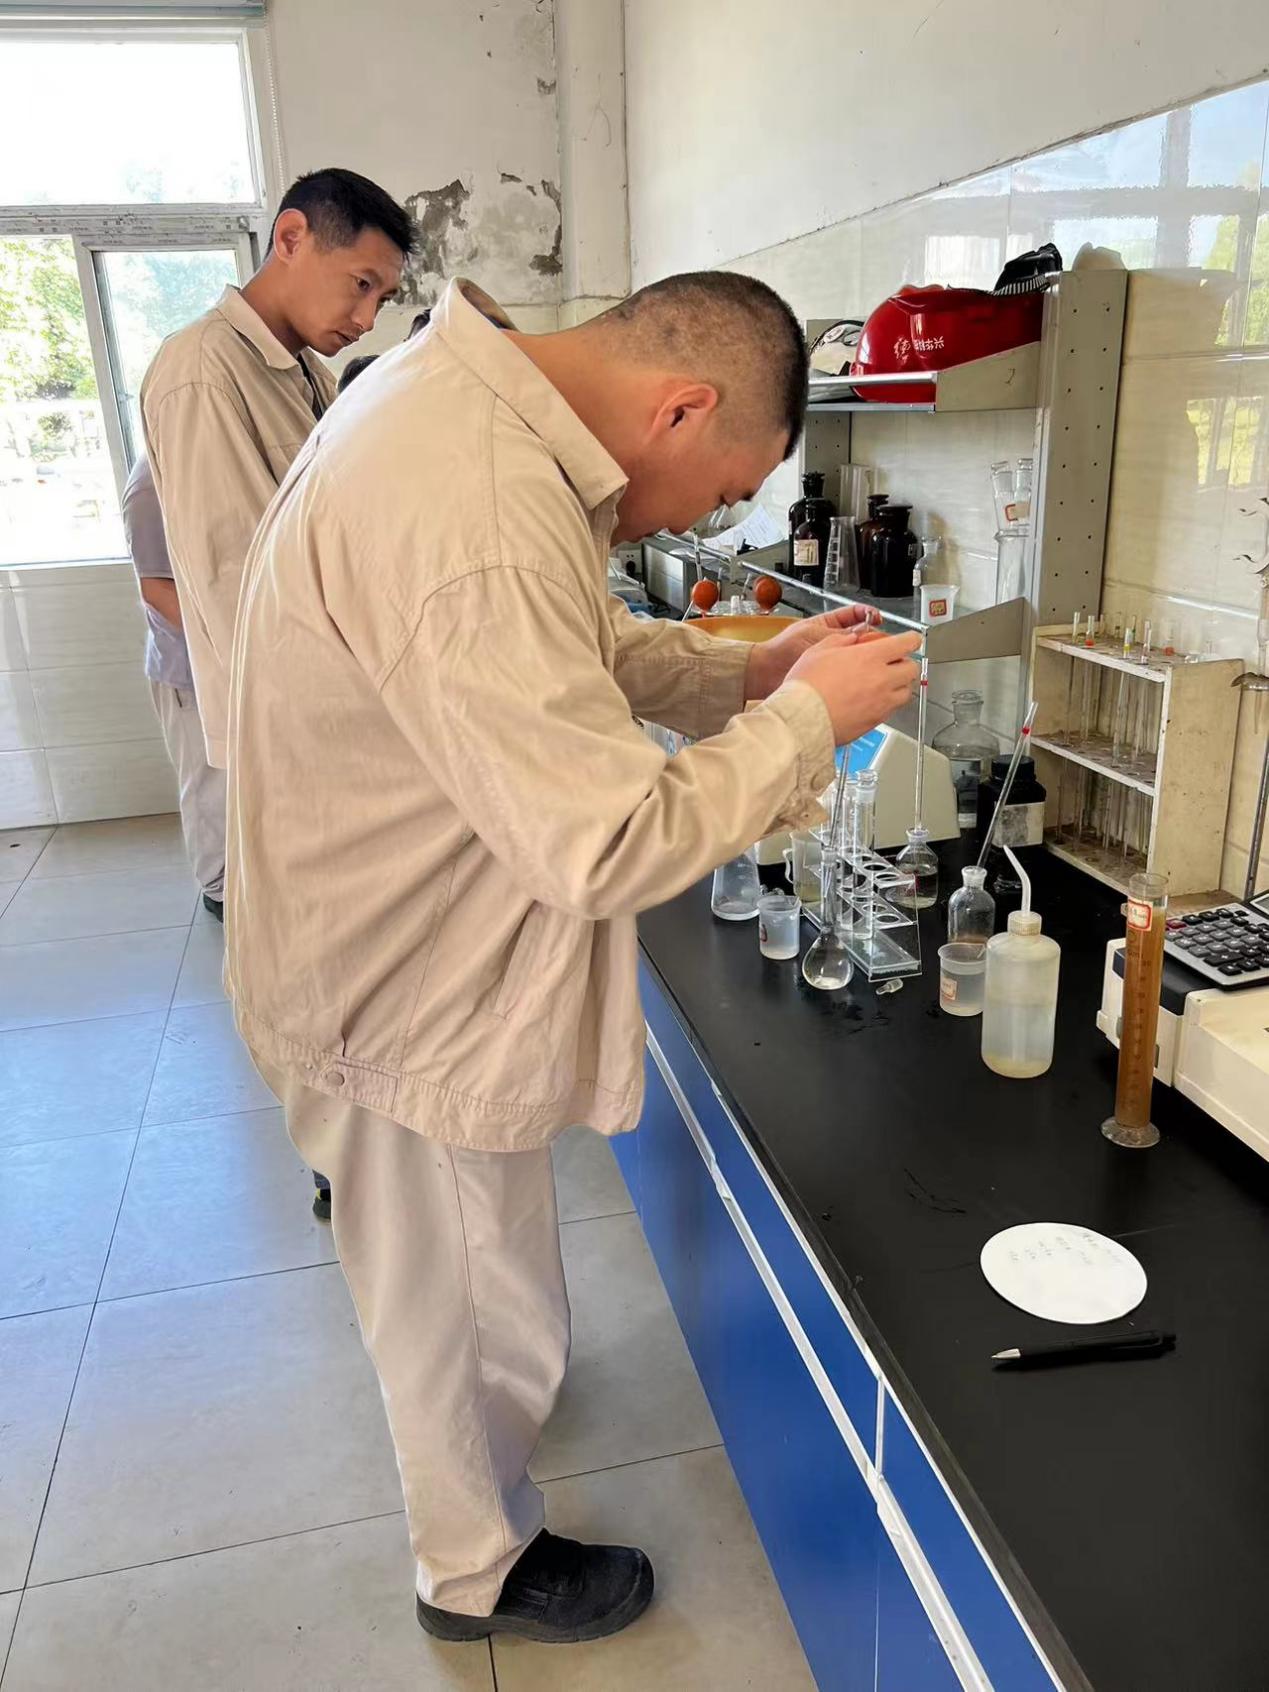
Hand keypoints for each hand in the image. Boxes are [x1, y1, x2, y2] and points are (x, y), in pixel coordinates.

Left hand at [745, 604, 881, 700]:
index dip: (868, 613)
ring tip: (872, 655)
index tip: (877, 617)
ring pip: (857, 653)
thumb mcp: (815, 634)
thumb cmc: (783, 648)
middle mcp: (834, 640)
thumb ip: (840, 633)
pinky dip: (857, 671)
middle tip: (880, 641)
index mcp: (829, 623)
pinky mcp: (832, 675)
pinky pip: (849, 671)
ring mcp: (834, 658)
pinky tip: (862, 671)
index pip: (855, 614)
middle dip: (871, 636)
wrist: (768, 671)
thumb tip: (864, 630)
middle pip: (860, 635)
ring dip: (865, 654)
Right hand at [783, 629, 922, 745]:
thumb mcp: (818, 650)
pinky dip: (887, 703)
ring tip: (884, 684)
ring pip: (906, 692)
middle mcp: (882, 680)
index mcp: (871, 657)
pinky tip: (871, 701)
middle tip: (893, 663)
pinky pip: (891, 710)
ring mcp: (881, 703)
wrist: (801, 719)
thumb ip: (841, 641)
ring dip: (899, 685)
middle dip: (905, 663)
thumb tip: (851, 640)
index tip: (910, 640)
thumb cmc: (806, 687)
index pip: (907, 643)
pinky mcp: (875, 721)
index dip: (911, 639)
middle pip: (911, 669)